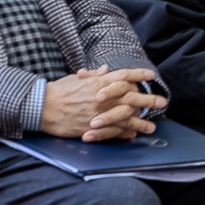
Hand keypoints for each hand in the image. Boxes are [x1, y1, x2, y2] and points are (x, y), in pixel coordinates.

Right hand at [40, 67, 165, 142]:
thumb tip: (107, 69)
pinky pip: (113, 132)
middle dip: (148, 99)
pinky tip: (132, 135)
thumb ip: (94, 75)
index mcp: (98, 83)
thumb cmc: (58, 91)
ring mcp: (99, 113)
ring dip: (141, 122)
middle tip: (162, 102)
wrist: (42, 107)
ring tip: (152, 127)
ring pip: (125, 117)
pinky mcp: (93, 128)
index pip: (123, 75)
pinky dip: (124, 133)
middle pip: (131, 97)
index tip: (151, 75)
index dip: (138, 74)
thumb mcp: (76, 78)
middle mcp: (102, 97)